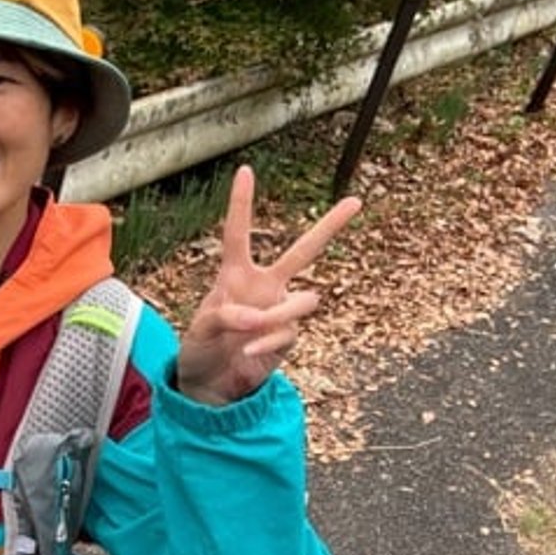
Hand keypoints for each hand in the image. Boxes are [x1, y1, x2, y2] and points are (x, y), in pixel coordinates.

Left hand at [176, 166, 361, 405]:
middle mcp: (264, 286)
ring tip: (248, 331)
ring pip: (304, 299)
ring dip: (276, 315)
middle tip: (356, 200)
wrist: (209, 384)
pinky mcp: (288, 336)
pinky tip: (246, 352)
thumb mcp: (199, 330)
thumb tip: (257, 316)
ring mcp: (280, 310)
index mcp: (235, 275)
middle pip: (304, 251)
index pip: (239, 234)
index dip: (242, 204)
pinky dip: (267, 341)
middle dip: (330, 226)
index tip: (245, 170)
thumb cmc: (199, 349)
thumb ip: (224, 317)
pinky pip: (288, 331)